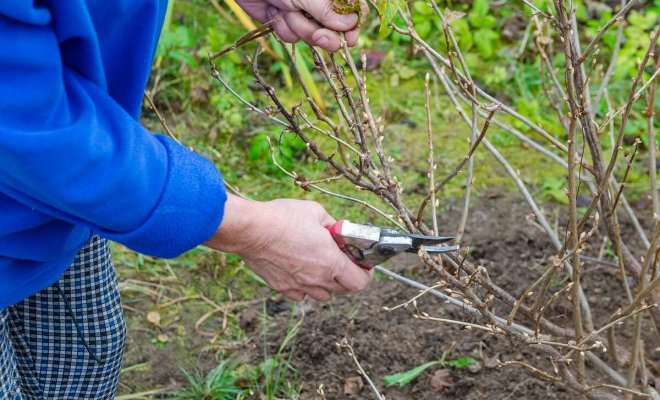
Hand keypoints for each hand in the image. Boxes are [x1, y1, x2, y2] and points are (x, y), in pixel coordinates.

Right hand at [204, 194, 371, 300]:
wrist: (251, 230)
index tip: (362, 264)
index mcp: (331, 262)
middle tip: (343, 262)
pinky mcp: (282, 287)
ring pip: (322, 295)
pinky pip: (301, 294)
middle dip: (347, 277)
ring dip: (326, 284)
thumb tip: (339, 231)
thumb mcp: (316, 212)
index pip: (359, 282)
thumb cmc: (283, 218)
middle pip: (343, 290)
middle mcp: (317, 279)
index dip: (365, 274)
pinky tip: (300, 270)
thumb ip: (333, 226)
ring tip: (320, 266)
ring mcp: (299, 286)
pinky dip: (305, 286)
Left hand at [235, 0, 367, 50]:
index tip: (349, 40)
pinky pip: (292, 37)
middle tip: (317, 35)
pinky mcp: (287, 23)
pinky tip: (274, 14)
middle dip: (324, 36)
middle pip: (336, 31)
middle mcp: (321, 5)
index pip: (355, 11)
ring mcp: (304, 14)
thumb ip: (327, 11)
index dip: (354, 28)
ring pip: (312, 37)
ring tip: (285, 10)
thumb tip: (351, 24)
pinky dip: (283, 28)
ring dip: (297, 28)